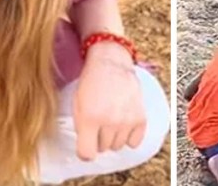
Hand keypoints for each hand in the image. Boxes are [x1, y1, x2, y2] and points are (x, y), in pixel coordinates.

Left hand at [73, 43, 145, 161]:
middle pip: (103, 149)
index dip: (84, 152)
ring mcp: (127, 121)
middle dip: (98, 138)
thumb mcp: (77, 103)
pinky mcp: (140, 118)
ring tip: (110, 119)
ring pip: (118, 146)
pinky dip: (129, 136)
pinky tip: (123, 123)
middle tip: (98, 122)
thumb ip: (80, 128)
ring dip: (113, 137)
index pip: (87, 154)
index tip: (85, 146)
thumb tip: (86, 150)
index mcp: (89, 118)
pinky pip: (134, 142)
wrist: (111, 63)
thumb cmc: (91, 82)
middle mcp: (109, 122)